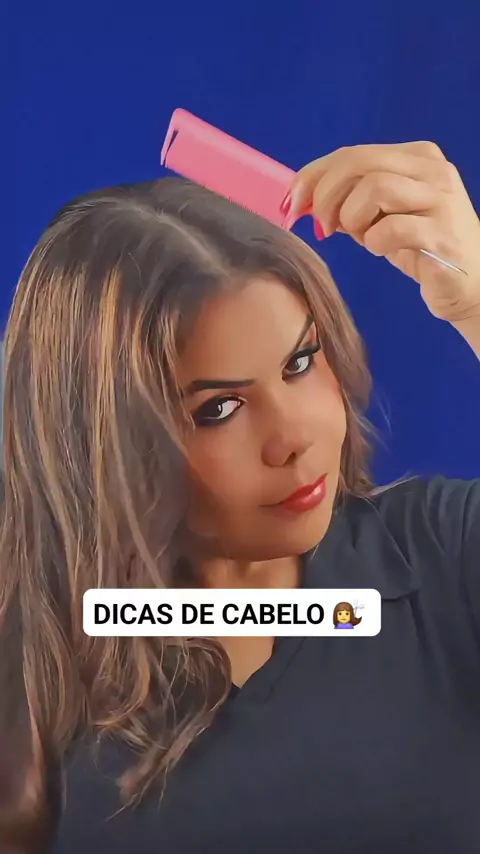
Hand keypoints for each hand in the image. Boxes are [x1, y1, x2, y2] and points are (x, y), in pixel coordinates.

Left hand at [287, 142, 479, 322]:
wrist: (469, 285)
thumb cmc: (421, 248)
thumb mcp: (379, 219)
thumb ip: (347, 203)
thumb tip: (302, 199)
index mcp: (416, 157)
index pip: (352, 154)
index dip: (314, 175)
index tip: (292, 202)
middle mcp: (432, 170)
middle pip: (360, 163)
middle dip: (326, 194)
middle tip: (320, 226)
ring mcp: (441, 200)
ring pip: (375, 188)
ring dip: (352, 217)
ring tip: (361, 237)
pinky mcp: (443, 234)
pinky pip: (391, 229)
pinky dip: (373, 242)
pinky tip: (381, 250)